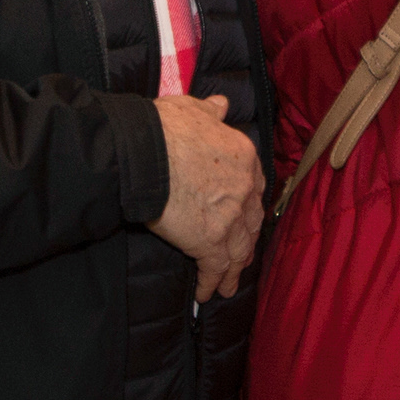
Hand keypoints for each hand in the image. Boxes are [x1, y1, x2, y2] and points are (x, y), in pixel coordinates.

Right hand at [149, 91, 264, 301]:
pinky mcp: (209, 242)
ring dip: (234, 269)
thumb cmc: (165, 128)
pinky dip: (212, 283)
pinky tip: (207, 294)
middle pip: (251, 221)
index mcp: (244, 156)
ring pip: (238, 249)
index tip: (245, 215)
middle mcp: (245, 188)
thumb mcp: (193, 109)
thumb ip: (211, 112)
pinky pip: (215, 268)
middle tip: (242, 256)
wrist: (145, 153)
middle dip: (247, 240)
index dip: (248, 204)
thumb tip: (221, 105)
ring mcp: (230, 218)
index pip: (253, 186)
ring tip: (229, 284)